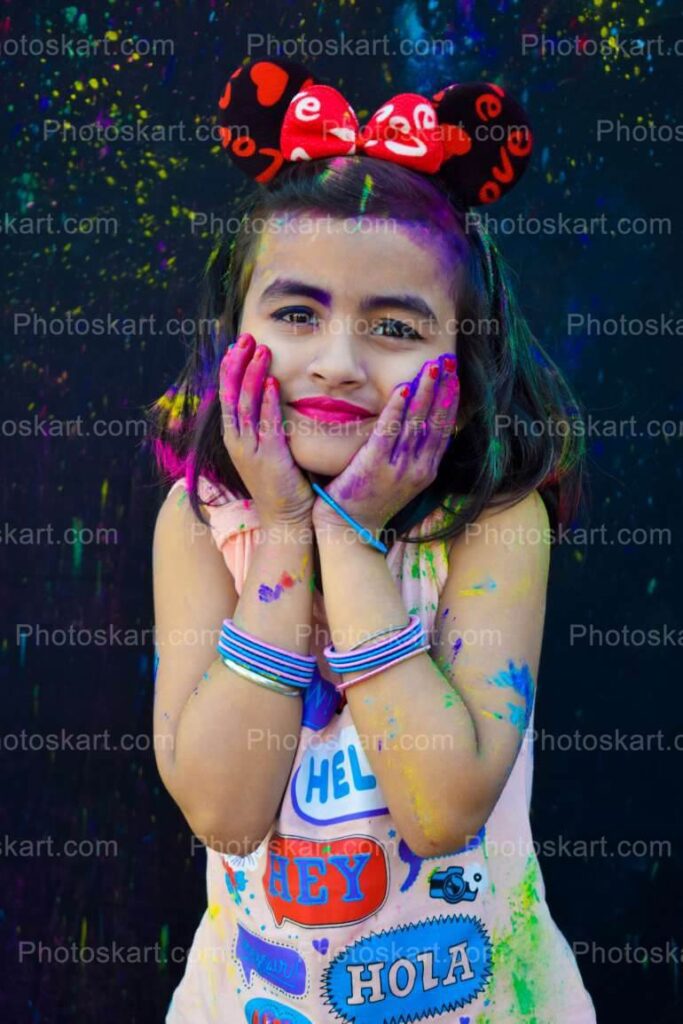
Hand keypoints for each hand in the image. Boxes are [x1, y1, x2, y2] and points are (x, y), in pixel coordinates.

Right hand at [219, 332, 314, 524]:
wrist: (286, 519)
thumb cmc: (282, 485)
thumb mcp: (268, 450)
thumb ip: (266, 425)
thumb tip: (273, 397)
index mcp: (236, 439)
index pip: (227, 396)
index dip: (231, 369)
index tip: (238, 345)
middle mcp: (238, 442)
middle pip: (231, 394)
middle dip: (237, 363)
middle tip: (246, 338)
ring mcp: (251, 451)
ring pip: (245, 405)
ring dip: (252, 375)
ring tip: (261, 351)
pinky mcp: (269, 458)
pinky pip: (266, 424)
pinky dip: (267, 402)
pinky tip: (271, 382)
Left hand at [312, 353, 458, 536]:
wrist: (350, 527)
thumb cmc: (372, 500)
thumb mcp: (401, 478)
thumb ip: (412, 453)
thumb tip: (418, 423)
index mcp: (426, 470)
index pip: (444, 429)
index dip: (451, 400)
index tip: (454, 376)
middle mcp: (418, 468)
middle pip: (436, 422)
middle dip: (444, 389)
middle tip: (448, 361)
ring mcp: (398, 468)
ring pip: (416, 424)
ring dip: (425, 392)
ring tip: (431, 368)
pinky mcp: (374, 466)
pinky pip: (388, 433)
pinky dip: (396, 410)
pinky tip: (402, 389)